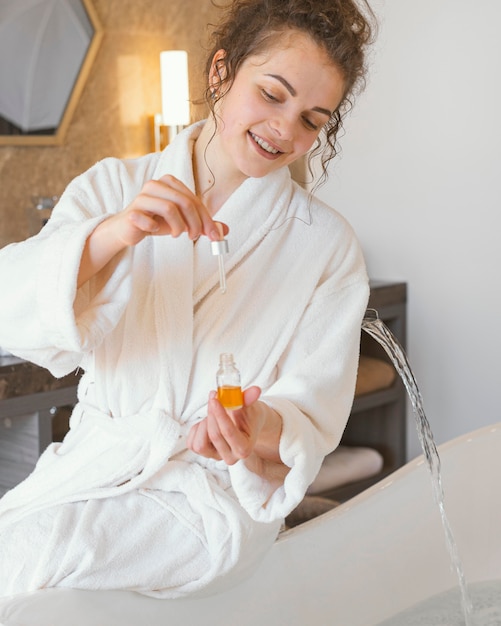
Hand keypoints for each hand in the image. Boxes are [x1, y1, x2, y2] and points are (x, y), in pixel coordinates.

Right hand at [111, 174, 226, 246]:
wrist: (128, 228)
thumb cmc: (155, 221)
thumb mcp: (182, 221)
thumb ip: (201, 224)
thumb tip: (224, 230)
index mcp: (170, 183)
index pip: (194, 200)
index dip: (207, 219)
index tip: (214, 236)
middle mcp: (156, 185)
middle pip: (185, 202)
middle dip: (195, 223)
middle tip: (195, 236)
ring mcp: (142, 197)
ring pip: (170, 208)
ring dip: (178, 226)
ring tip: (176, 234)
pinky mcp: (132, 212)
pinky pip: (148, 220)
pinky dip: (155, 228)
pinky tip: (154, 230)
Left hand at [187, 386, 266, 464]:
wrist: (247, 425)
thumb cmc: (249, 417)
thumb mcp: (251, 407)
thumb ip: (250, 399)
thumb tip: (255, 390)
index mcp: (244, 449)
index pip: (228, 433)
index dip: (219, 414)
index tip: (215, 399)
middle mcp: (230, 457)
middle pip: (214, 435)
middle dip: (212, 414)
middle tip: (215, 399)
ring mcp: (216, 457)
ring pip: (200, 444)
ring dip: (204, 425)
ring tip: (213, 415)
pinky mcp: (204, 454)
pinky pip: (191, 443)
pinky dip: (196, 430)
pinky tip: (207, 423)